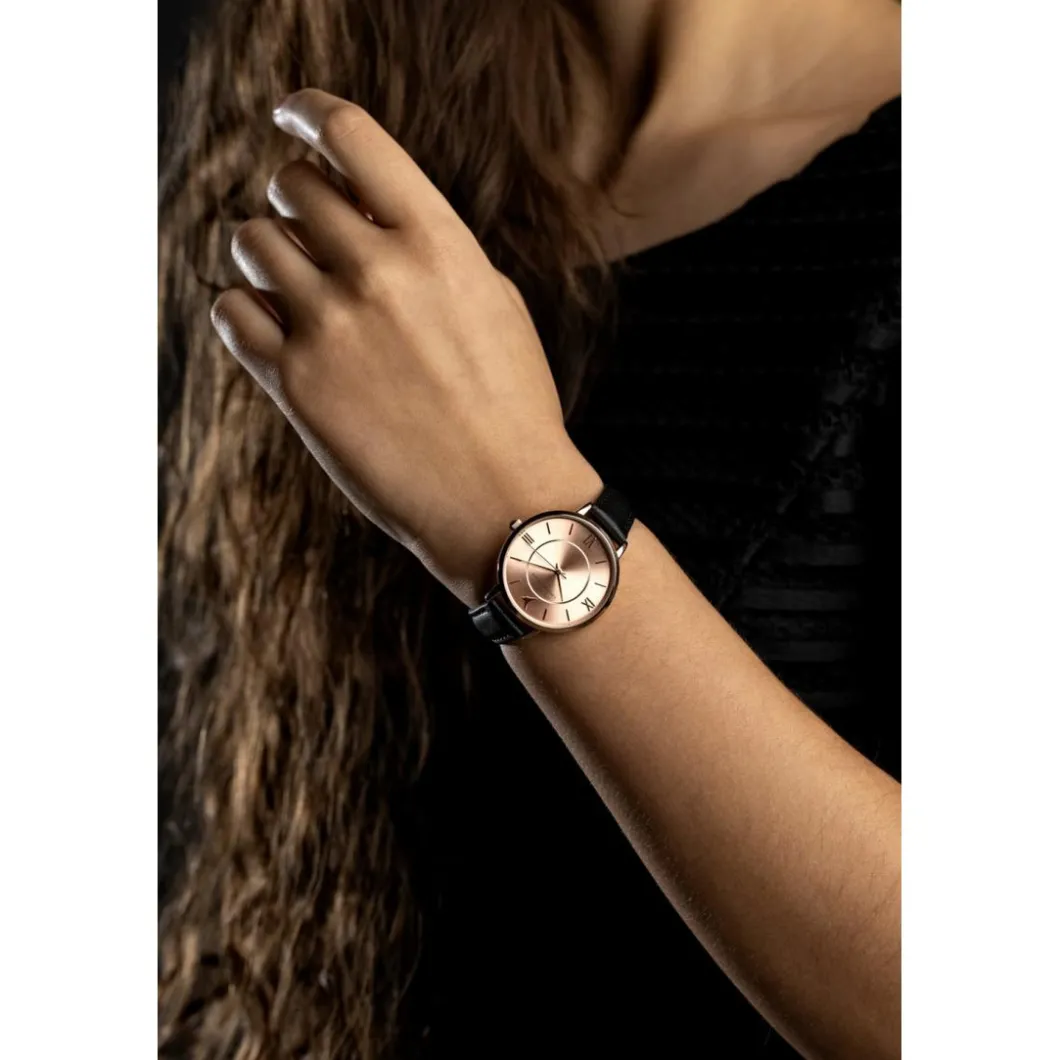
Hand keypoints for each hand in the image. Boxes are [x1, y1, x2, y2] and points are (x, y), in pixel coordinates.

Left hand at [209, 89, 601, 603]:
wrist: (505, 503)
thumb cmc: (512, 405)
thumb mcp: (492, 303)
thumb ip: (430, 248)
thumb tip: (366, 213)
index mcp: (438, 242)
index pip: (350, 134)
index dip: (309, 113)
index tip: (295, 119)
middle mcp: (377, 273)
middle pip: (292, 186)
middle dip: (299, 201)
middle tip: (316, 235)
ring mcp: (330, 328)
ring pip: (250, 242)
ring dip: (267, 254)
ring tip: (298, 288)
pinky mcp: (294, 385)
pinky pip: (231, 312)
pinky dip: (244, 310)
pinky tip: (276, 329)